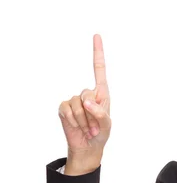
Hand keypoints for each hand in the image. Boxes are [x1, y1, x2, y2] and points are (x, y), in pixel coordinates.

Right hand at [58, 34, 111, 156]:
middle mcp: (88, 93)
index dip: (97, 53)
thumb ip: (100, 113)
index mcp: (102, 93)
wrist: (87, 146)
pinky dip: (74, 121)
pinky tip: (77, 127)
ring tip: (88, 129)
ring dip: (84, 120)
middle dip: (92, 113)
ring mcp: (74, 100)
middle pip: (86, 93)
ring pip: (77, 104)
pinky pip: (67, 110)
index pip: (99, 69)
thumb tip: (87, 101)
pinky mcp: (64, 107)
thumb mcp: (106, 125)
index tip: (97, 35)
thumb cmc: (100, 134)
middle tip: (95, 127)